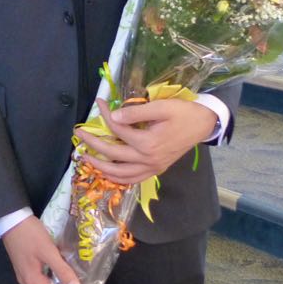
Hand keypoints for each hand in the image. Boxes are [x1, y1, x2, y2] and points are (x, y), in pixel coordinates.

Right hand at [0, 216, 100, 283]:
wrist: (10, 219)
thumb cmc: (30, 234)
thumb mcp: (48, 251)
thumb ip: (62, 270)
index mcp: (33, 280)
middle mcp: (29, 282)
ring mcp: (26, 275)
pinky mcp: (27, 267)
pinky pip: (45, 280)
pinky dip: (57, 281)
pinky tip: (66, 278)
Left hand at [74, 98, 216, 185]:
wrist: (204, 125)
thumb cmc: (183, 113)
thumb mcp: (161, 106)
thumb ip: (136, 111)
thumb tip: (114, 115)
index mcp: (148, 143)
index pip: (118, 129)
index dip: (105, 115)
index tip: (98, 103)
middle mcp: (148, 160)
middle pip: (113, 154)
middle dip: (93, 144)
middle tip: (78, 134)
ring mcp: (152, 168)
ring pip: (120, 174)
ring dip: (101, 167)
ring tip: (86, 157)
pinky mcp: (156, 170)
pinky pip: (133, 179)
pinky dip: (118, 178)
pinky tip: (108, 172)